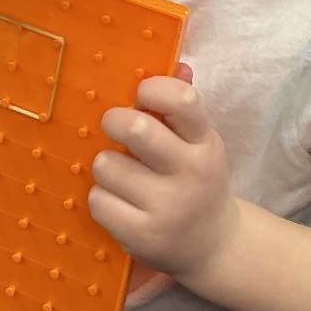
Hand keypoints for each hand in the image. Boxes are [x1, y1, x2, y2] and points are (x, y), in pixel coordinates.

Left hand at [89, 65, 239, 285]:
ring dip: (106, 166)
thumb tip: (178, 65)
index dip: (152, 89)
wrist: (212, 245)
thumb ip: (183, 107)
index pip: (182, 100)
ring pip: (106, 165)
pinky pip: (98, 201)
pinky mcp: (143, 236)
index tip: (140, 95)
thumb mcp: (199, 143)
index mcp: (205, 142)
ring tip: (122, 176)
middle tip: (114, 129)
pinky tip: (120, 204)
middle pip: (135, 129)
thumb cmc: (194, 180)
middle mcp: (191, 173)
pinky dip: (102, 199)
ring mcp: (168, 207)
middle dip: (114, 121)